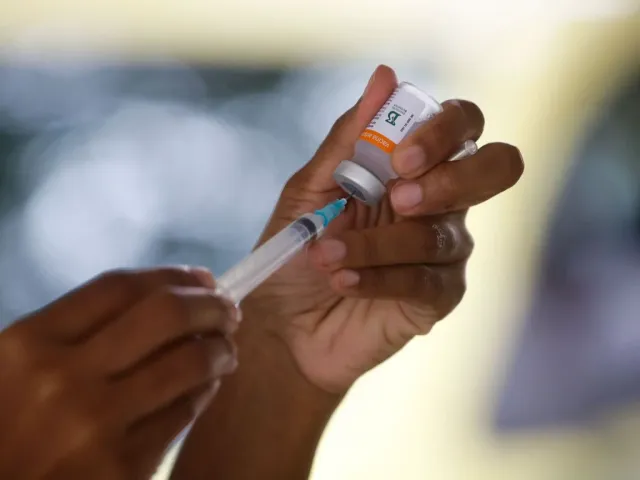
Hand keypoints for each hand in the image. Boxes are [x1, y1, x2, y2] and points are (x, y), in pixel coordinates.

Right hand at [0, 267, 237, 479]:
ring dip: (220, 350)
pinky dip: (204, 392)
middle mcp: (64, 378)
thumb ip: (77, 333)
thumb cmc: (9, 425)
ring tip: (225, 350)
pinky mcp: (124, 468)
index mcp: (30, 342)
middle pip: (166, 315)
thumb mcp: (17, 368)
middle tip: (229, 311)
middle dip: (211, 305)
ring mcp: (97, 425)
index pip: (121, 287)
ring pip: (188, 364)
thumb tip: (166, 298)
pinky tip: (206, 386)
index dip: (172, 275)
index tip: (202, 279)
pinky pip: (183, 414)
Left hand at [245, 65, 523, 392]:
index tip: (398, 158)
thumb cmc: (296, 250)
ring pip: (441, 234)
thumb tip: (385, 76)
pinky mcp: (438, 298)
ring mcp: (445, 251)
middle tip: (398, 198)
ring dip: (376, 244)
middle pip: (498, 166)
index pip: (461, 125)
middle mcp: (441, 203)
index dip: (443, 131)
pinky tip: (343, 281)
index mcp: (414, 166)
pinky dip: (379, 278)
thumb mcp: (311, 188)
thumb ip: (348, 138)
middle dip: (453, 178)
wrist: (283, 323)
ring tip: (325, 255)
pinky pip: (427, 281)